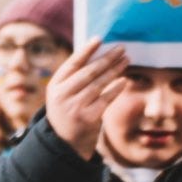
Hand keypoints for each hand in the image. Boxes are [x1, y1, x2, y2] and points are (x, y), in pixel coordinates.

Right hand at [45, 39, 128, 158]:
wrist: (64, 143)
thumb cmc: (68, 111)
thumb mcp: (63, 94)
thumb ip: (75, 77)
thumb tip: (98, 54)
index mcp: (55, 85)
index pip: (72, 63)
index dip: (86, 50)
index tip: (100, 38)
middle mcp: (63, 95)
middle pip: (88, 72)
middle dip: (106, 58)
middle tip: (121, 48)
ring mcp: (75, 107)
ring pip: (98, 84)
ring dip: (114, 70)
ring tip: (126, 60)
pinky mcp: (88, 118)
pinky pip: (105, 99)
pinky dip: (115, 88)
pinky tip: (124, 80)